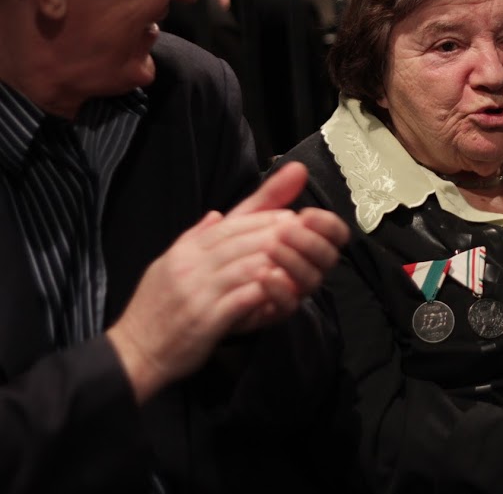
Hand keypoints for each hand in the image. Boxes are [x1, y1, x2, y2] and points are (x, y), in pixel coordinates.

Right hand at [107, 162, 348, 402]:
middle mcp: (190, 266)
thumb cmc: (154, 311)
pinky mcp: (206, 319)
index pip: (230, 225)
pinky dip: (266, 291)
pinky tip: (284, 288)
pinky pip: (243, 298)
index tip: (289, 216)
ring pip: (247, 264)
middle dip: (277, 234)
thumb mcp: (167, 266)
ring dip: (277, 260)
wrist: (133, 352)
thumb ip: (194, 239)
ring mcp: (198, 292)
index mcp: (184, 252)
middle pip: (243, 240)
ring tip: (300, 259)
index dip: (263, 218)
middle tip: (303, 233)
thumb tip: (216, 216)